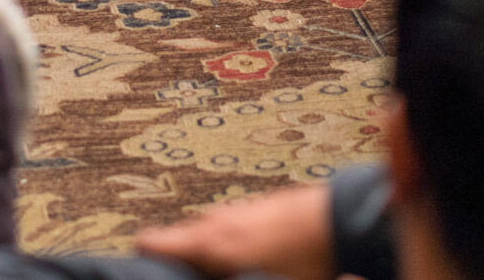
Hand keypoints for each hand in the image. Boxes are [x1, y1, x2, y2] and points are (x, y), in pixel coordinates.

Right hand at [136, 184, 335, 279]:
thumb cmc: (301, 260)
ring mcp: (235, 211)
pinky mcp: (256, 209)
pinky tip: (254, 265)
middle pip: (177, 243)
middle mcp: (214, 222)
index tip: (149, 278)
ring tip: (228, 277)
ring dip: (208, 259)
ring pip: (205, 238)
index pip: (149, 243)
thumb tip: (197, 278)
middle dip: (179, 267)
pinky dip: (230, 249)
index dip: (143, 265)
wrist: (341, 221)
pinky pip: (228, 231)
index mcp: (207, 243)